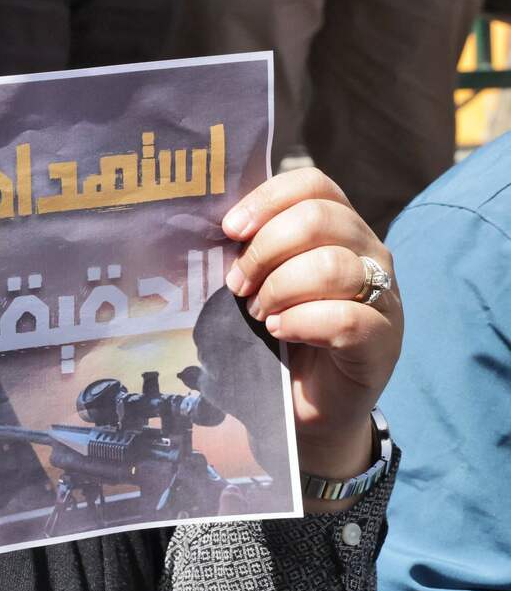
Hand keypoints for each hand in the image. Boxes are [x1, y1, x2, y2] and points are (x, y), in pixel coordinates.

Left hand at [221, 169, 402, 509]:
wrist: (301, 406)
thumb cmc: (274, 337)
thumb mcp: (256, 287)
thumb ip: (245, 254)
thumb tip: (207, 232)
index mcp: (337, 228)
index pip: (312, 184)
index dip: (267, 199)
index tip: (230, 230)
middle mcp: (368, 252)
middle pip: (320, 219)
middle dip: (265, 251)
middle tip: (237, 286)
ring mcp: (383, 295)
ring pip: (333, 265)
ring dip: (281, 288)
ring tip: (259, 313)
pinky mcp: (384, 340)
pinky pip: (348, 318)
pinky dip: (303, 322)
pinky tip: (279, 331)